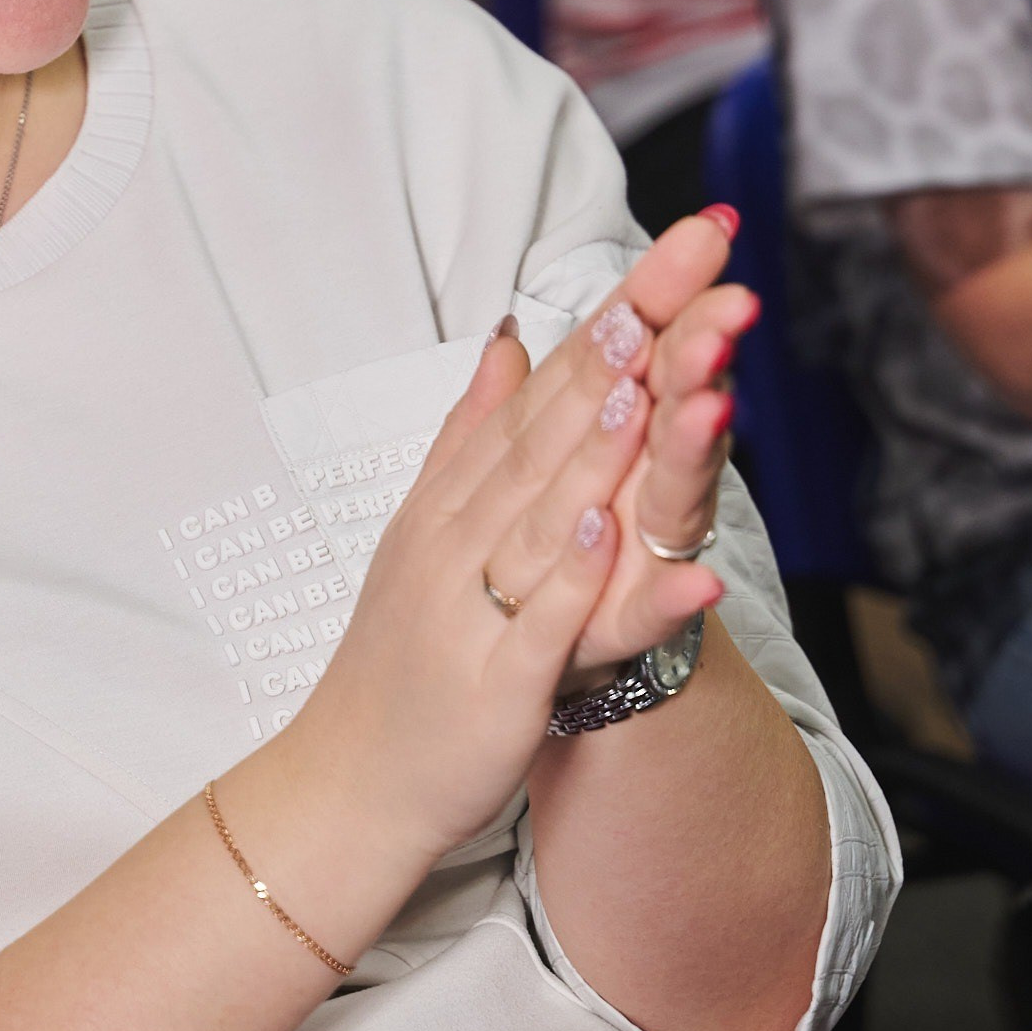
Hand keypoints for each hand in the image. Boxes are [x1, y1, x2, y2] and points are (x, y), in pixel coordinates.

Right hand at [305, 210, 737, 868]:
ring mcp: (477, 604)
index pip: (543, 389)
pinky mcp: (496, 680)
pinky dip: (578, 577)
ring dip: (596, 445)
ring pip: (543, 511)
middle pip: (549, 429)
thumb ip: (473, 431)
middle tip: (681, 273)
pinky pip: (546, 623)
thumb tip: (510, 337)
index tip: (675, 250)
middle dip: (621, 348)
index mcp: (458, 496)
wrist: (349, 780)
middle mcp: (463, 534)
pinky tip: (612, 533)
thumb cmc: (403, 656)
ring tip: (653, 380)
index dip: (612, 319)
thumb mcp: (429, 522)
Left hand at [560, 235, 755, 672]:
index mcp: (612, 435)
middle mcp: (640, 482)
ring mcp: (643, 552)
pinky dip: (675, 596)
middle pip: (671, 404)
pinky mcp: (631, 627)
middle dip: (698, 352)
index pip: (639, 345)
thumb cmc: (541, 563)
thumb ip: (531, 402)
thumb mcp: (524, 467)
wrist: (534, 671)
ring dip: (694, 448)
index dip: (669, 288)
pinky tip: (700, 580)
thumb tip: (511, 326)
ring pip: (676, 491)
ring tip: (711, 404)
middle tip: (728, 302)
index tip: (710, 225)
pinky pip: (658, 611)